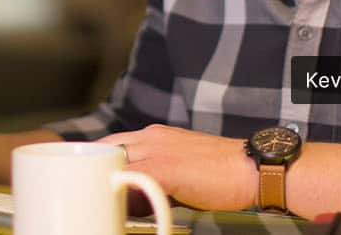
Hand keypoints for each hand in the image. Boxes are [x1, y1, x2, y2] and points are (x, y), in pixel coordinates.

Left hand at [98, 124, 254, 210]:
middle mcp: (151, 138)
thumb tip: (136, 196)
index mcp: (155, 134)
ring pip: (113, 162)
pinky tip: (121, 205)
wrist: (251, 168)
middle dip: (94, 169)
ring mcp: (156, 152)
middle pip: (106, 149)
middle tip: (89, 190)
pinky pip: (130, 179)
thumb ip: (157, 172)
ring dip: (106, 181)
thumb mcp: (182, 162)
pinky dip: (121, 192)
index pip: (113, 142)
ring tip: (104, 201)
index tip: (90, 174)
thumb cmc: (223, 171)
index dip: (99, 159)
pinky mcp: (163, 170)